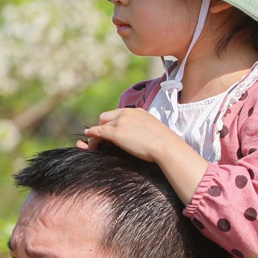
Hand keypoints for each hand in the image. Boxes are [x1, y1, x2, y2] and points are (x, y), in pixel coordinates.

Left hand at [83, 108, 208, 203]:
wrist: (166, 146)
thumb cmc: (165, 144)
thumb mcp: (154, 131)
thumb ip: (145, 130)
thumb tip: (145, 138)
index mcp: (137, 111)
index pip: (118, 114)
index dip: (112, 123)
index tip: (111, 132)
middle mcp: (127, 113)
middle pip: (106, 117)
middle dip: (102, 127)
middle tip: (102, 140)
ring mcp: (120, 122)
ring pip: (101, 125)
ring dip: (96, 135)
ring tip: (94, 146)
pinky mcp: (116, 133)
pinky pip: (98, 132)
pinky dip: (92, 137)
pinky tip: (90, 143)